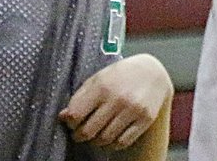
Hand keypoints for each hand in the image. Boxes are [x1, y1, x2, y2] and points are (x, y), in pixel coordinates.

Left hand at [59, 53, 173, 150]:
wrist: (153, 72)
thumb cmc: (120, 75)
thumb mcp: (99, 78)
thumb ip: (80, 96)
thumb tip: (63, 117)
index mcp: (102, 85)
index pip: (76, 114)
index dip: (70, 122)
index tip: (70, 122)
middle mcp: (117, 99)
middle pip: (88, 131)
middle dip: (79, 135)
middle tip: (78, 134)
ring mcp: (132, 110)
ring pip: (104, 139)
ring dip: (95, 141)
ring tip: (94, 135)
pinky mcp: (144, 120)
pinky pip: (122, 142)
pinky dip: (112, 144)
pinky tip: (110, 137)